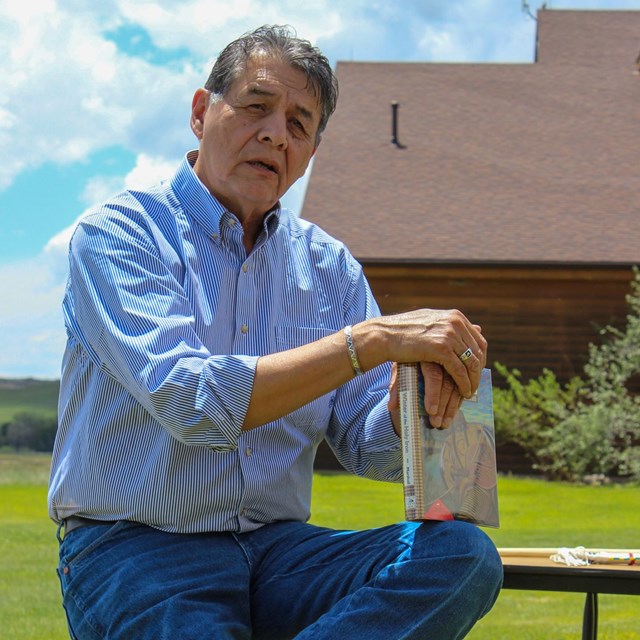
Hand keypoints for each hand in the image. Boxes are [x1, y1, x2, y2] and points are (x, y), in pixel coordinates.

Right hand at [370, 308, 486, 398]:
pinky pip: (459, 371)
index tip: (476, 371)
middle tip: (475, 383)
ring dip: (473, 380)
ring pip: (471, 362)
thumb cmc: (402, 330)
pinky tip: (463, 393)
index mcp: (455, 316)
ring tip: (470, 391)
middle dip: (478, 370)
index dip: (480, 357)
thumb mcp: (430, 321)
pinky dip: (464, 384)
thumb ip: (449, 325)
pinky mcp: (441, 349)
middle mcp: (456, 323)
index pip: (478, 339)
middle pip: (478, 351)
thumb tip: (472, 327)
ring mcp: (450, 335)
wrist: (384, 334)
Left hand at [387, 362, 463, 432]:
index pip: (434, 376)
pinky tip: (453, 412)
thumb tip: (391, 407)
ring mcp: (455, 363)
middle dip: (444, 406)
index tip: (431, 411)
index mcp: (427, 357)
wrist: (416, 346)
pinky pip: (464, 386)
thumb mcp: (400, 370)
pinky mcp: (461, 369)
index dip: (433, 394)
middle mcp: (443, 358)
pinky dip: (459, 401)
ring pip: (459, 386)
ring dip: (452, 407)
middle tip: (438, 424)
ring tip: (445, 424)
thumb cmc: (408, 361)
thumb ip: (397, 387)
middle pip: (448, 384)